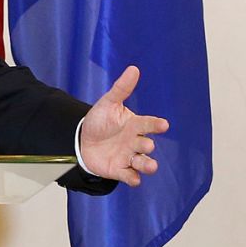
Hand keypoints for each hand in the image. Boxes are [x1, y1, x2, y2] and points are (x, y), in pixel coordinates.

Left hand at [78, 65, 169, 187]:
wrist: (82, 139)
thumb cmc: (100, 121)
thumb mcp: (108, 103)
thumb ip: (121, 88)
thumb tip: (134, 69)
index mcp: (134, 125)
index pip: (148, 124)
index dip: (156, 124)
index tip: (163, 124)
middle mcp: (135, 142)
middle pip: (147, 145)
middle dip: (147, 145)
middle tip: (144, 144)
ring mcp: (129, 157)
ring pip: (144, 164)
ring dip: (148, 165)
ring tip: (150, 165)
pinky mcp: (120, 170)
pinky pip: (130, 176)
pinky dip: (132, 178)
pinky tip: (132, 177)